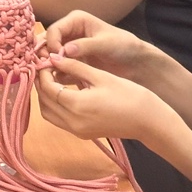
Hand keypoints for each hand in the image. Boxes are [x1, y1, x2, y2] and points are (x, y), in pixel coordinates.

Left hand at [36, 53, 177, 144]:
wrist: (149, 121)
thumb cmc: (129, 95)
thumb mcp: (100, 76)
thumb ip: (74, 67)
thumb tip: (52, 57)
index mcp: (76, 106)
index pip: (47, 88)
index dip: (42, 72)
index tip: (44, 59)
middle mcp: (73, 122)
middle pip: (44, 102)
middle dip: (41, 84)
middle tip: (46, 67)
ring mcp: (77, 131)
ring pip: (48, 113)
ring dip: (46, 96)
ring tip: (53, 77)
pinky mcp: (83, 134)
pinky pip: (59, 120)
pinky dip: (55, 106)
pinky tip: (63, 91)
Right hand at [41, 11, 161, 85]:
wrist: (137, 64)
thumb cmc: (124, 47)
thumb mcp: (106, 44)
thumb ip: (86, 46)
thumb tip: (64, 50)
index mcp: (76, 21)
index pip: (54, 30)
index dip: (52, 44)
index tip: (56, 59)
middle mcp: (69, 32)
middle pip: (48, 42)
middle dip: (46, 55)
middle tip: (48, 69)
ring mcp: (70, 48)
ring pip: (50, 55)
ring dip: (49, 66)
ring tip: (52, 78)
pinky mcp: (73, 62)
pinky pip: (59, 67)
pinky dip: (57, 75)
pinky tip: (60, 84)